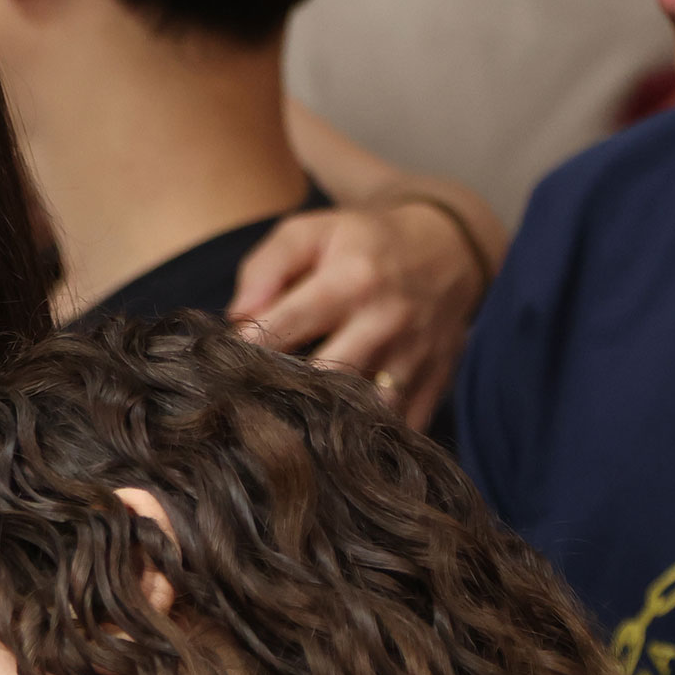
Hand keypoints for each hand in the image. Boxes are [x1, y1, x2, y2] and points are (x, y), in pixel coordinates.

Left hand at [229, 201, 490, 429]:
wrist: (449, 250)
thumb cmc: (362, 243)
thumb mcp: (311, 231)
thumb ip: (266, 267)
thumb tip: (238, 317)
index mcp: (351, 280)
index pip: (285, 327)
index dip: (248, 350)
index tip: (224, 364)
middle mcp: (385, 323)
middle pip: (322, 378)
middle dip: (283, 393)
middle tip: (251, 405)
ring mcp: (412, 359)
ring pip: (361, 413)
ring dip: (323, 424)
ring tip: (291, 427)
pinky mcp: (432, 386)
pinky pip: (396, 430)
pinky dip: (365, 442)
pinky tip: (335, 440)